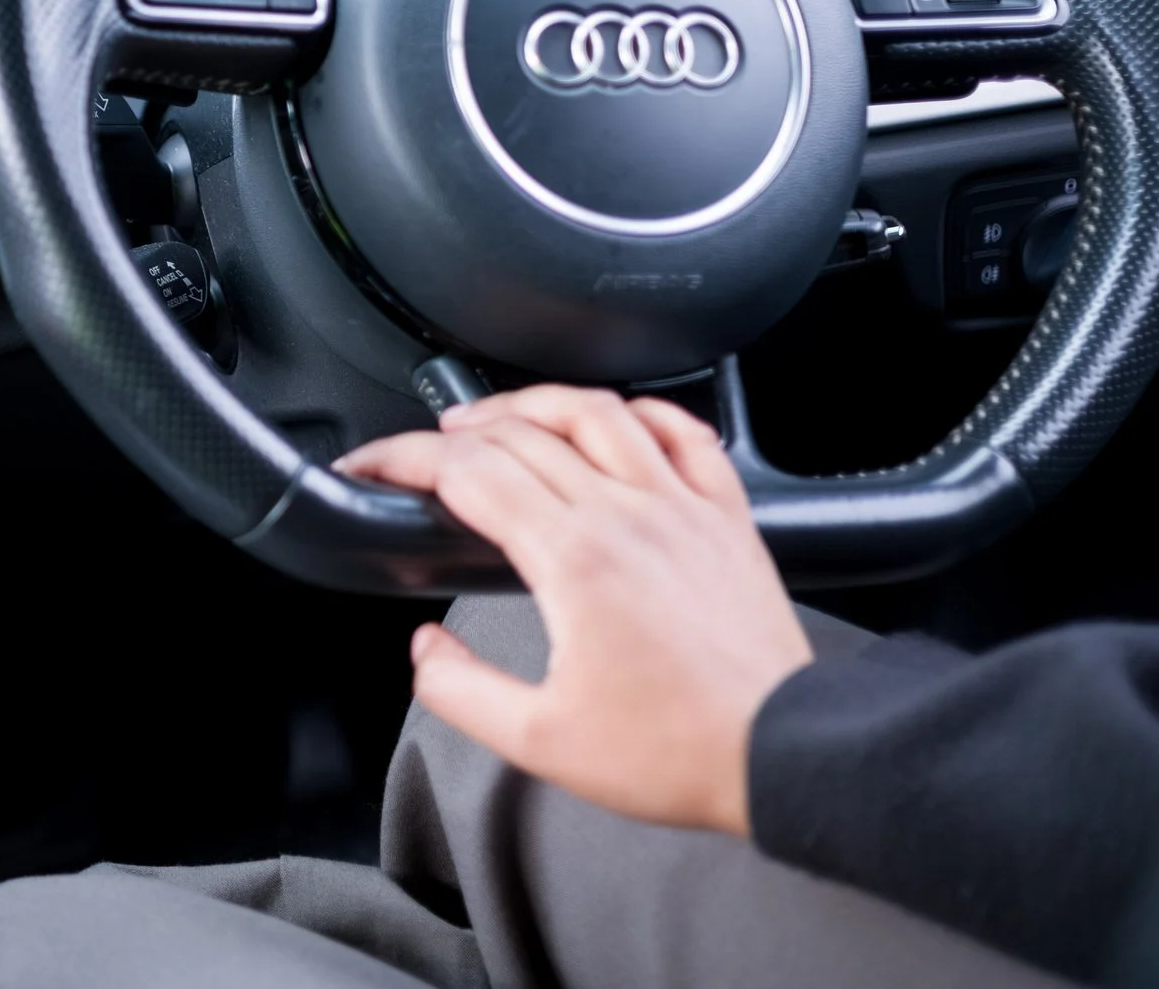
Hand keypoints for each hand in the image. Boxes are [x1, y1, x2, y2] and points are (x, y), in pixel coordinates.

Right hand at [338, 386, 812, 835]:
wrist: (784, 753)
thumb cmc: (678, 751)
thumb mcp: (540, 742)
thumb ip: (460, 691)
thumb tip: (425, 647)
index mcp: (573, 559)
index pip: (468, 473)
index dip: (402, 459)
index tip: (373, 467)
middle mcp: (626, 515)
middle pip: (519, 434)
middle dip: (450, 432)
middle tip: (418, 452)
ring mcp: (682, 508)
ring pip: (597, 412)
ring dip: (533, 404)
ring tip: (497, 417)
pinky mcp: (727, 518)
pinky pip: (684, 434)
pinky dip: (642, 412)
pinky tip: (618, 420)